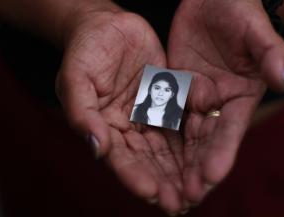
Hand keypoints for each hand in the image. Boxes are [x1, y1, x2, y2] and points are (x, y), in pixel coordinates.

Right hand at [56, 8, 184, 212]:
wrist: (109, 26)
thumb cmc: (85, 51)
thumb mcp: (76, 78)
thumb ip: (81, 113)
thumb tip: (95, 149)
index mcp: (105, 127)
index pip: (120, 158)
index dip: (134, 176)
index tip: (152, 192)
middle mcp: (130, 128)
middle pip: (148, 160)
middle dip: (164, 182)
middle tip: (181, 204)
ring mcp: (151, 115)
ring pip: (169, 148)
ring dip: (182, 170)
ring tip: (197, 191)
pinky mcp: (169, 101)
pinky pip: (184, 122)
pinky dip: (195, 141)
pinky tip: (206, 158)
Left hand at [168, 0, 283, 203]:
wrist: (210, 1)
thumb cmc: (238, 10)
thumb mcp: (255, 29)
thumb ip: (270, 53)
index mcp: (240, 97)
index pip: (230, 131)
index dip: (221, 154)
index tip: (210, 177)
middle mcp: (216, 106)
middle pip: (204, 144)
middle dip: (194, 172)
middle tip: (182, 200)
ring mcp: (192, 101)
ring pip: (181, 139)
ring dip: (173, 166)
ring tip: (161, 192)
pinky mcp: (172, 92)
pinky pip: (161, 118)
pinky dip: (155, 141)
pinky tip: (143, 160)